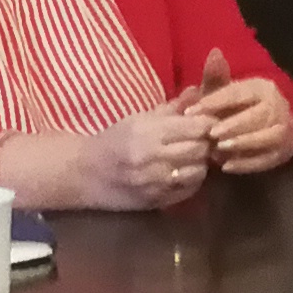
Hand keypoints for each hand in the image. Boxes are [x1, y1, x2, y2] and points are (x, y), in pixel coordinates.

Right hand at [19, 108, 215, 210]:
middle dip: (206, 142)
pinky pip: (190, 190)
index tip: (208, 122)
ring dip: (201, 162)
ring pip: (199, 171)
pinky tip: (183, 172)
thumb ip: (172, 107)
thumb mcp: (139, 119)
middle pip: (201, 149)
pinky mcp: (157, 201)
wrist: (84, 174)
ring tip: (193, 156)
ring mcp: (155, 183)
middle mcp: (153, 159)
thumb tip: (198, 91)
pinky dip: (192, 179)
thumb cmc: (114, 141)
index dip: (208, 123)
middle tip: (204, 139)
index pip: (197, 127)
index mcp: (148, 132)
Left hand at [174, 49, 292, 173]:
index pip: (239, 93)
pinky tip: (226, 166)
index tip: (191, 112)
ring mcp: (283, 131)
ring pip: (266, 137)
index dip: (215, 101)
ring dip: (242, 144)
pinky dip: (246, 164)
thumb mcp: (226, 91)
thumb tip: (214, 52)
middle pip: (258, 116)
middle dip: (234, 125)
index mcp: (262, 88)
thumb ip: (216, 76)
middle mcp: (277, 107)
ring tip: (218, 150)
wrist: (270, 126)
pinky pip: (267, 159)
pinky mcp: (282, 152)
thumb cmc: (239, 107)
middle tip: (211, 134)